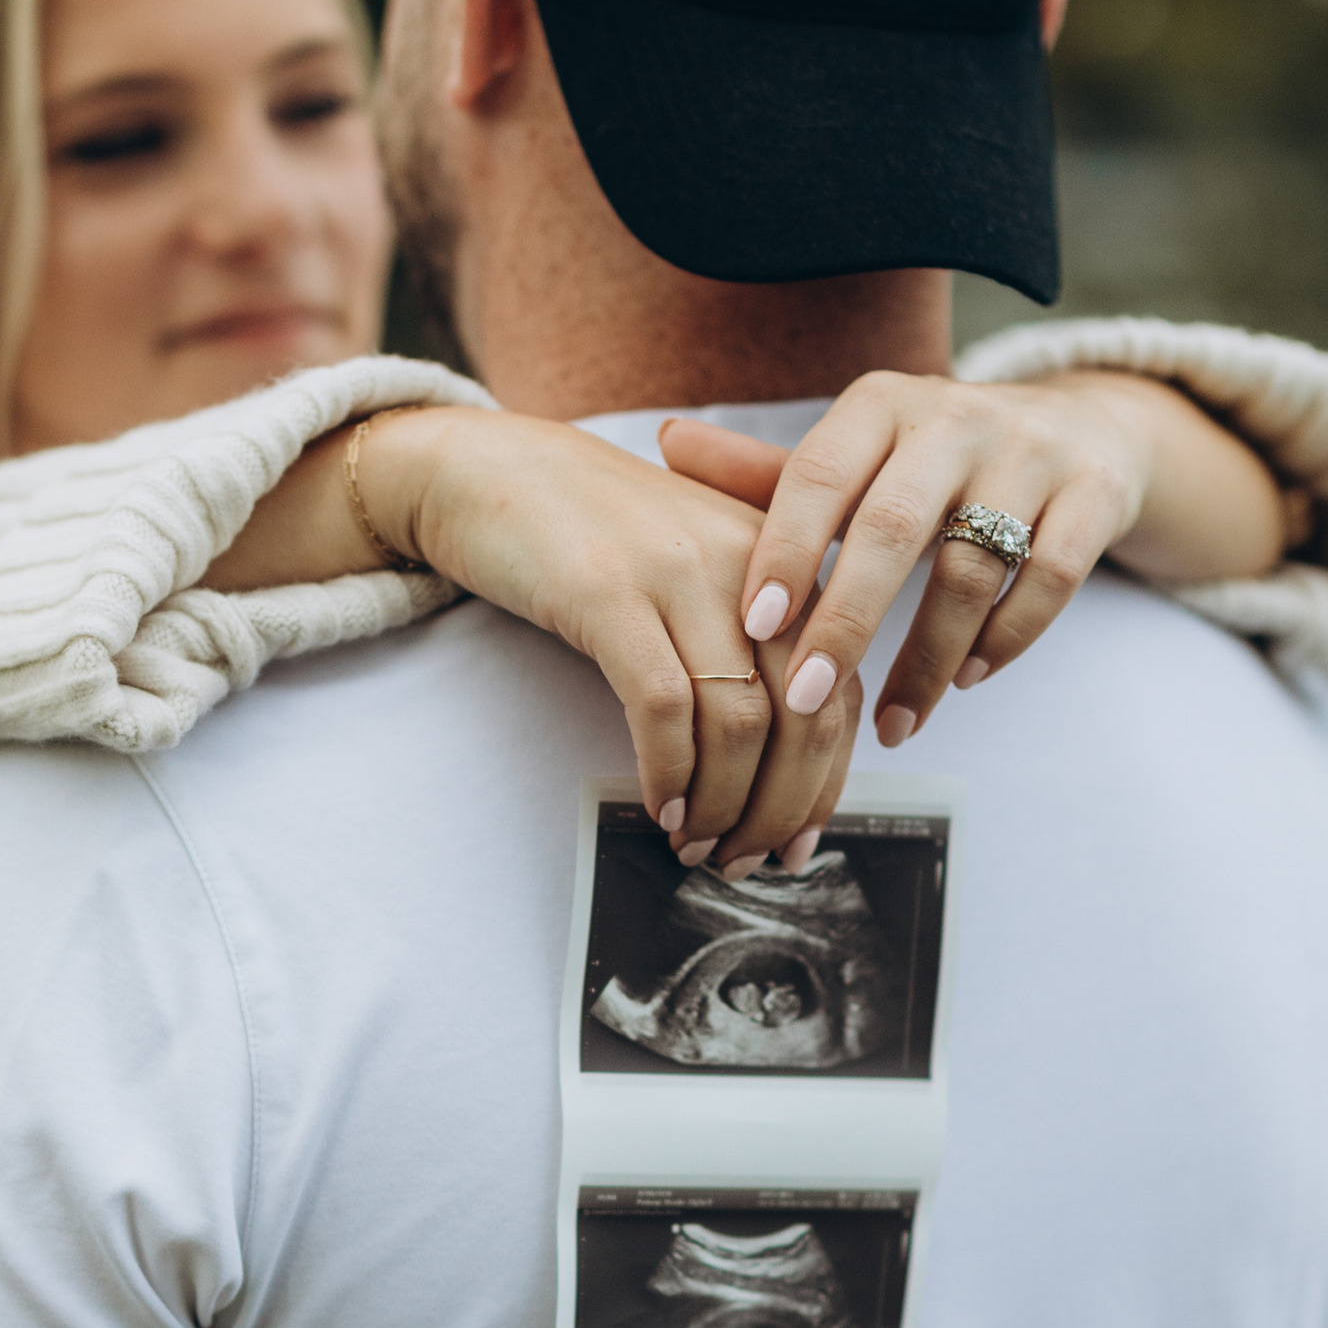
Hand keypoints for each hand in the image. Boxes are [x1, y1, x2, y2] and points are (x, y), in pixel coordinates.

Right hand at [362, 407, 861, 865]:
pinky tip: (659, 805)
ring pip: (740, 722)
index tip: (798, 842)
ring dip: (724, 804)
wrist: (491, 467)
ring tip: (698, 844)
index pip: (836, 691)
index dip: (825, 782)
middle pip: (803, 715)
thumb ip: (748, 641)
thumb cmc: (595, 533)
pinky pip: (661, 707)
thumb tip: (779, 767)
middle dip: (779, 809)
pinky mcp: (609, 591)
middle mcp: (750, 563)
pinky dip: (668, 771)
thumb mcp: (697, 570)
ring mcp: (680, 573)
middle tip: (745, 861)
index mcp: (784, 561)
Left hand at [660, 369, 1287, 748]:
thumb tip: (663, 443)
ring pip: (973, 568)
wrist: (1081, 428)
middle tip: (804, 701)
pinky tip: (967, 680)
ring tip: (889, 723)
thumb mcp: (858, 453)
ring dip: (926, 658)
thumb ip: (768, 471)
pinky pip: (1047, 579)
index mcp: (880, 406)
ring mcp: (1031, 453)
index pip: (817, 473)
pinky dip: (1005, 639)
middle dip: (845, 623)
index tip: (753, 625)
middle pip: (892, 528)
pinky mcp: (1093, 493)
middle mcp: (954, 418)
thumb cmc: (933, 459)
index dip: (785, 549)